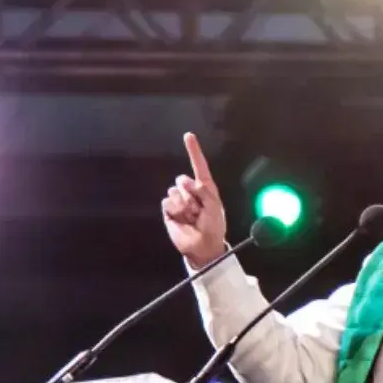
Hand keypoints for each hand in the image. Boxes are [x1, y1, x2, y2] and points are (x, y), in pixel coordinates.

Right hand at [161, 132, 228, 267]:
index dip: (193, 150)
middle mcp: (191, 191)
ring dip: (184, 206)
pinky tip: (183, 220)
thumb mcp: (215, 206)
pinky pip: (167, 203)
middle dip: (190, 194)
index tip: (188, 135)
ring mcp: (179, 201)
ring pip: (174, 192)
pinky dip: (175, 211)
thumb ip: (202, 190)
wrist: (203, 246)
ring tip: (192, 217)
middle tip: (198, 211)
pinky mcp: (169, 211)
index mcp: (205, 188)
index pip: (199, 166)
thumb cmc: (213, 226)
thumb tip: (182, 181)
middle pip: (183, 180)